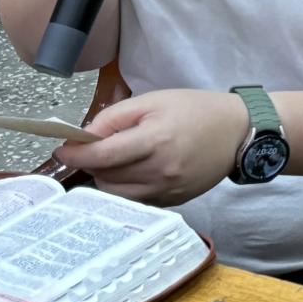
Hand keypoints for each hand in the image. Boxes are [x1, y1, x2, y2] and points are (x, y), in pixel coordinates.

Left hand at [54, 90, 250, 205]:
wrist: (240, 131)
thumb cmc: (197, 110)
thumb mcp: (155, 100)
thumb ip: (116, 116)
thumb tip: (85, 136)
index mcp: (155, 140)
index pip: (102, 155)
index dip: (76, 154)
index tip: (62, 150)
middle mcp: (160, 170)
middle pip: (105, 177)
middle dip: (92, 164)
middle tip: (95, 150)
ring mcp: (168, 190)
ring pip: (117, 194)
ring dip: (106, 179)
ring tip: (114, 162)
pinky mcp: (174, 201)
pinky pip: (136, 200)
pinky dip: (126, 188)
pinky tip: (133, 173)